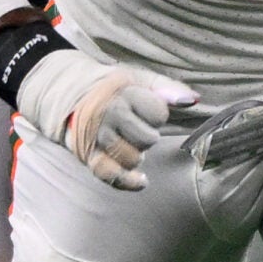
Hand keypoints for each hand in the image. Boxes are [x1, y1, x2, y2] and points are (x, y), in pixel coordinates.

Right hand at [17, 51, 197, 190]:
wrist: (71, 95)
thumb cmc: (113, 89)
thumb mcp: (140, 79)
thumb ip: (167, 87)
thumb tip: (192, 100)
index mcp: (124, 94)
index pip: (158, 113)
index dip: (157, 114)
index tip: (146, 109)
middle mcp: (109, 115)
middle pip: (147, 139)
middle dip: (147, 136)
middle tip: (136, 128)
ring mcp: (97, 137)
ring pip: (133, 159)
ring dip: (137, 155)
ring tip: (129, 144)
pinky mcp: (88, 155)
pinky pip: (110, 175)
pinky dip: (127, 182)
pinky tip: (141, 181)